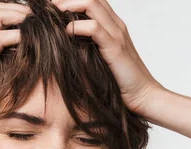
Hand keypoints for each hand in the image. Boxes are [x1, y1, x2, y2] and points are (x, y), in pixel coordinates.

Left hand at [52, 0, 161, 116]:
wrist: (145, 97)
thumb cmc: (121, 84)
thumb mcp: (101, 62)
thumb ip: (88, 50)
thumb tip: (63, 48)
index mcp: (114, 26)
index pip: (92, 1)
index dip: (71, 0)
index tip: (50, 9)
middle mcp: (116, 25)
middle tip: (46, 8)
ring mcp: (117, 34)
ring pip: (92, 4)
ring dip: (68, 6)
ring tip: (52, 16)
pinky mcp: (116, 48)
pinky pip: (94, 28)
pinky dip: (76, 27)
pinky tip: (65, 34)